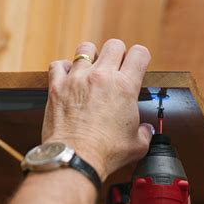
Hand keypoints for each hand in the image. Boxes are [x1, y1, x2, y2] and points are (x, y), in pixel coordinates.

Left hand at [42, 39, 153, 180]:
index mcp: (125, 87)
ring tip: (91, 70)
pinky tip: (68, 77)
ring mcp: (77, 79)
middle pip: (114, 45)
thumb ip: (145, 132)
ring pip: (85, 49)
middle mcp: (101, 77)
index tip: (137, 66)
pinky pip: (58, 65)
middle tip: (115, 69)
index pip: (139, 53)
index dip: (141, 58)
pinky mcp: (57, 87)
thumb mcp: (137, 144)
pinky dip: (63, 68)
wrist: (76, 158)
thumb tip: (146, 130)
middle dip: (118, 54)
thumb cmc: (106, 152)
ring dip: (91, 57)